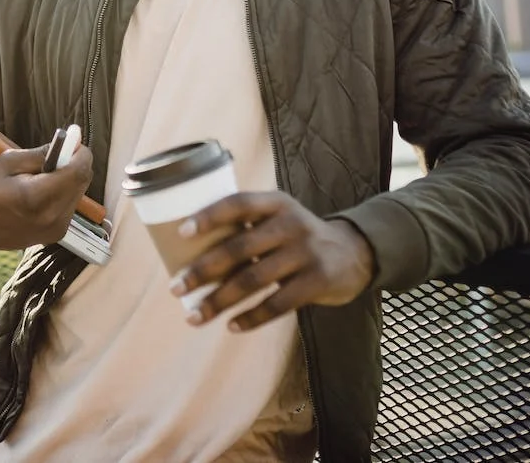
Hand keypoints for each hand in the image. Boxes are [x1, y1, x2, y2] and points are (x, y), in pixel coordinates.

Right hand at [0, 144, 94, 252]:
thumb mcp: (6, 163)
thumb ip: (39, 154)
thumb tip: (66, 144)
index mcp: (38, 198)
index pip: (78, 171)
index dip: (80, 152)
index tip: (73, 140)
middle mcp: (52, 217)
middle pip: (82, 182)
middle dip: (74, 163)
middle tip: (57, 153)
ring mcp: (56, 229)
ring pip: (77, 193)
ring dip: (68, 178)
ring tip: (43, 175)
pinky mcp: (55, 235)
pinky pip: (69, 205)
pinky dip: (62, 192)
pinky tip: (42, 190)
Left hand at [169, 191, 374, 331]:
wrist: (354, 254)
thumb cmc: (298, 237)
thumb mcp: (279, 218)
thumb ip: (247, 227)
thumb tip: (187, 248)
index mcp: (276, 203)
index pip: (238, 203)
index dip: (209, 216)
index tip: (181, 233)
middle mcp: (291, 224)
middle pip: (239, 247)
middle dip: (203, 270)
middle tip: (175, 287)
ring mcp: (306, 253)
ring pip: (253, 280)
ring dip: (219, 301)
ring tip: (195, 316)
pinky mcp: (317, 282)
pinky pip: (278, 304)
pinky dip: (251, 318)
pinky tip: (231, 326)